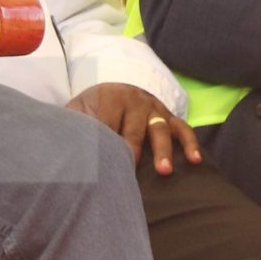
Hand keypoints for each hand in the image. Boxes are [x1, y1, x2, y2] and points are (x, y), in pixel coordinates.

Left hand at [67, 83, 201, 174]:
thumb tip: (65, 147)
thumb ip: (74, 124)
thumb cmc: (93, 107)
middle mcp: (135, 101)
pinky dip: (190, 143)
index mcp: (109, 99)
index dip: (104, 142)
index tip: (101, 162)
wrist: (115, 88)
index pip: (106, 122)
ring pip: (160, 129)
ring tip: (164, 171)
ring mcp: (154, 109)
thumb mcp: (78, 109)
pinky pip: (183, 128)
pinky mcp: (169, 116)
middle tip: (129, 170)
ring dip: (162, 151)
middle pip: (133, 129)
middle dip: (131, 150)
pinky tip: (195, 160)